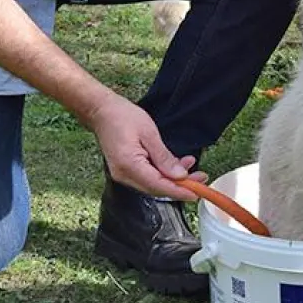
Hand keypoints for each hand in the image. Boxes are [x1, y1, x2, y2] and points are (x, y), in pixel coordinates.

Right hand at [86, 93, 206, 199]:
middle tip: (201, 178)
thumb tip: (180, 176)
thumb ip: (164, 157)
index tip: (197, 192)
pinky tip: (176, 164)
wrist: (100, 110)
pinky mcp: (125, 170)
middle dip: (180, 186)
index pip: (159, 186)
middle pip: (157, 188)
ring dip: (173, 179)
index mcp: (129, 166)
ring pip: (153, 184)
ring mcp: (123, 174)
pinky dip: (163, 173)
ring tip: (192, 168)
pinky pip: (147, 177)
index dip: (179, 191)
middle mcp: (124, 176)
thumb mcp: (149, 133)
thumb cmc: (122, 116)